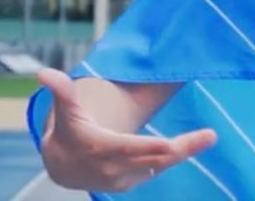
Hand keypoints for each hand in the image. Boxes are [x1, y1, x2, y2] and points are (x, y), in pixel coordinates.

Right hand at [37, 68, 216, 191]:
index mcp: (97, 149)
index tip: (169, 144)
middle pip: (152, 159)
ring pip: (160, 166)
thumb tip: (44, 72)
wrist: (65, 166)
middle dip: (182, 148)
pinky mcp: (132, 182)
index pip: (126, 150)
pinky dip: (176, 157)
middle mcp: (112, 169)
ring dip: (185, 152)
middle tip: (210, 136)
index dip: (148, 148)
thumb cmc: (69, 129)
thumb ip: (61, 91)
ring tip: (209, 137)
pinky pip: (158, 169)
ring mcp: (123, 179)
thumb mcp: (65, 111)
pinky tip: (196, 142)